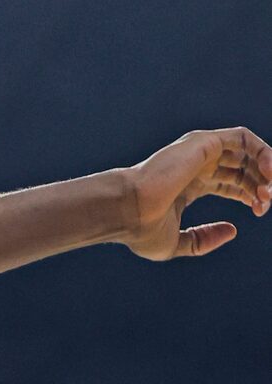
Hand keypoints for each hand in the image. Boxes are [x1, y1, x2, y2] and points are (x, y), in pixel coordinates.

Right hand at [120, 127, 270, 260]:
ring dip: (265, 167)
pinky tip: (269, 170)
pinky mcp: (205, 142)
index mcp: (190, 184)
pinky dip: (261, 151)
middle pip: (241, 168)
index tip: (260, 210)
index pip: (230, 182)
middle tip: (267, 201)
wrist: (127, 212)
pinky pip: (243, 138)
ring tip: (270, 188)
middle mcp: (196, 164)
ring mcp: (201, 151)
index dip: (249, 194)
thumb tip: (233, 231)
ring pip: (245, 150)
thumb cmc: (141, 230)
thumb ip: (203, 239)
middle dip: (260, 184)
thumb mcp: (176, 244)